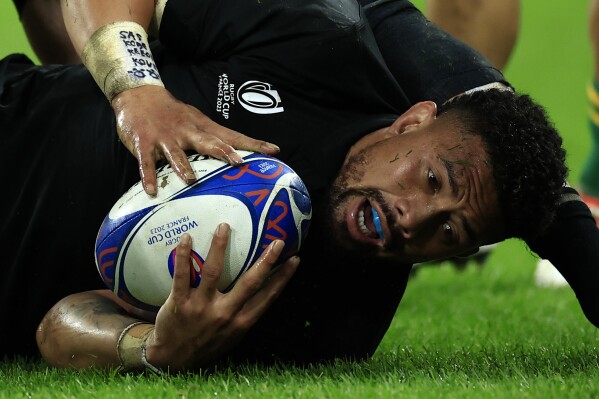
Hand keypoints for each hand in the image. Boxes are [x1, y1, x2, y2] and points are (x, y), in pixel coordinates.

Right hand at [111, 86, 280, 194]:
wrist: (138, 93)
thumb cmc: (172, 113)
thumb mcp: (195, 121)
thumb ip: (212, 138)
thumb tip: (237, 157)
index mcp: (202, 127)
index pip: (232, 136)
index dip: (253, 144)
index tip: (274, 150)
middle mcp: (187, 132)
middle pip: (209, 142)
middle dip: (223, 152)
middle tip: (238, 162)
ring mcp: (165, 137)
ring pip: (177, 154)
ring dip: (183, 166)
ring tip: (191, 180)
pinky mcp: (144, 143)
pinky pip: (146, 162)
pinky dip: (148, 176)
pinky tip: (152, 190)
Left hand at [146, 226, 298, 369]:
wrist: (172, 360)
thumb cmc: (206, 344)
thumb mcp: (232, 336)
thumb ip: (245, 314)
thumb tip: (261, 287)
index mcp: (241, 322)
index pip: (268, 296)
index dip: (283, 277)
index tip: (295, 259)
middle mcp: (225, 314)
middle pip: (250, 283)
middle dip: (266, 261)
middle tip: (277, 241)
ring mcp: (202, 307)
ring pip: (214, 272)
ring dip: (220, 247)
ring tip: (225, 226)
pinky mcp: (180, 303)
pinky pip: (182, 275)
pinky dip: (184, 255)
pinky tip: (187, 238)